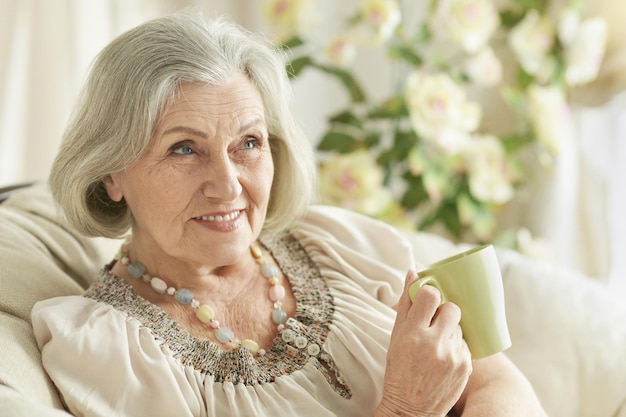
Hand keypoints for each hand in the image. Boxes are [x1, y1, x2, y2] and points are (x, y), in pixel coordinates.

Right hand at [376, 270, 471, 416]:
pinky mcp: (466, 366)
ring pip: (459, 326)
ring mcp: (453, 356)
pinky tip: (442, 358)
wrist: (410, 409)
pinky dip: (455, 346)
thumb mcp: (395, 336)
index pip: (431, 295)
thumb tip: (413, 272)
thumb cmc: (398, 369)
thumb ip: (405, 303)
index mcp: (413, 334)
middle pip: (452, 308)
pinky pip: (465, 344)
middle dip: (443, 312)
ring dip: (449, 330)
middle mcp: (434, 344)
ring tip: (435, 346)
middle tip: (433, 323)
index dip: (430, 294)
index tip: (427, 299)